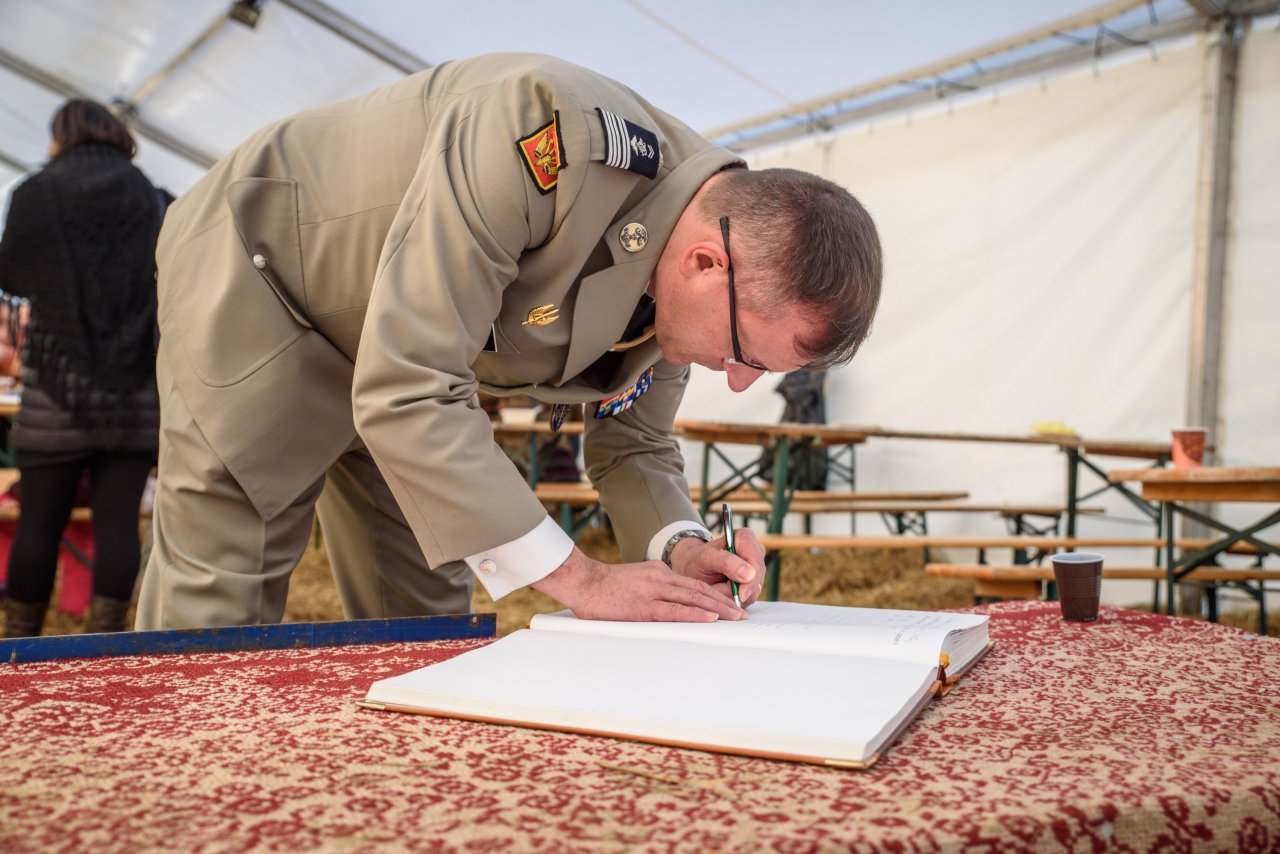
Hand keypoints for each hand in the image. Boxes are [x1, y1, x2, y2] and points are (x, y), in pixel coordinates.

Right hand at [532, 547, 745, 621]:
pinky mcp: (644, 606)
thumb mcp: (635, 581)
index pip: (693, 583)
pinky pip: (675, 611)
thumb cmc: (604, 588)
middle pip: (700, 590)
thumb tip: (668, 603)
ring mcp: (653, 591)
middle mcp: (660, 577)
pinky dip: (696, 615)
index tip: (730, 605)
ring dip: (718, 609)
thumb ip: (653, 588)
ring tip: (736, 618)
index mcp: (659, 571)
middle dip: (724, 602)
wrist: (583, 583)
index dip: (715, 594)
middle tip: (742, 614)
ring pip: (693, 599)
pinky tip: (711, 619)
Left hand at [669, 528, 765, 607]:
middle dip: (739, 590)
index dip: (751, 581)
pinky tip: (723, 592)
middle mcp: (754, 551)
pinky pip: (749, 597)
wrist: (693, 568)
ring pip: (754, 591)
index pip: (757, 562)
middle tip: (718, 589)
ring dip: (735, 595)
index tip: (740, 595)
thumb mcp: (706, 558)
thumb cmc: (697, 559)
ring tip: (717, 588)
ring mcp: (756, 567)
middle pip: (757, 578)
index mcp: (745, 537)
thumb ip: (726, 563)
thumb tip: (749, 575)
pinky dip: (735, 599)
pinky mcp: (754, 582)